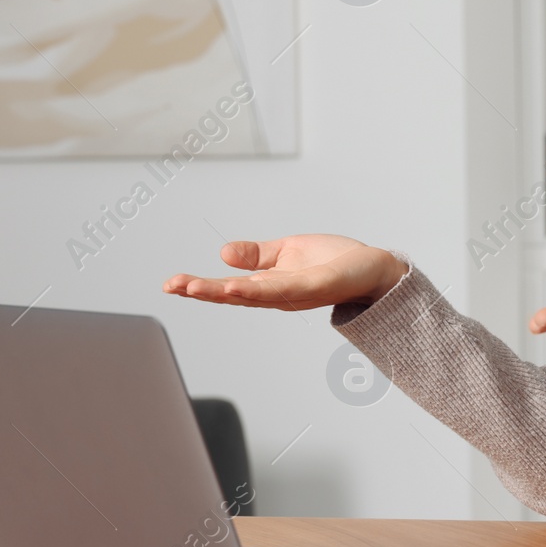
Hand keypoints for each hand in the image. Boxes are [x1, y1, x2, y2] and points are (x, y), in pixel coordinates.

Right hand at [162, 234, 407, 310]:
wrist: (374, 269)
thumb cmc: (334, 262)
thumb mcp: (286, 251)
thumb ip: (256, 255)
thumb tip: (222, 252)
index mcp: (269, 285)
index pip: (228, 288)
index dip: (199, 287)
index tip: (171, 283)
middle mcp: (278, 294)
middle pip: (233, 296)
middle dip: (201, 292)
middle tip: (171, 286)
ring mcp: (295, 293)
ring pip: (252, 295)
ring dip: (222, 292)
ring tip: (195, 288)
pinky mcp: (315, 287)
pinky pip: (281, 289)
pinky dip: (257, 290)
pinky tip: (234, 287)